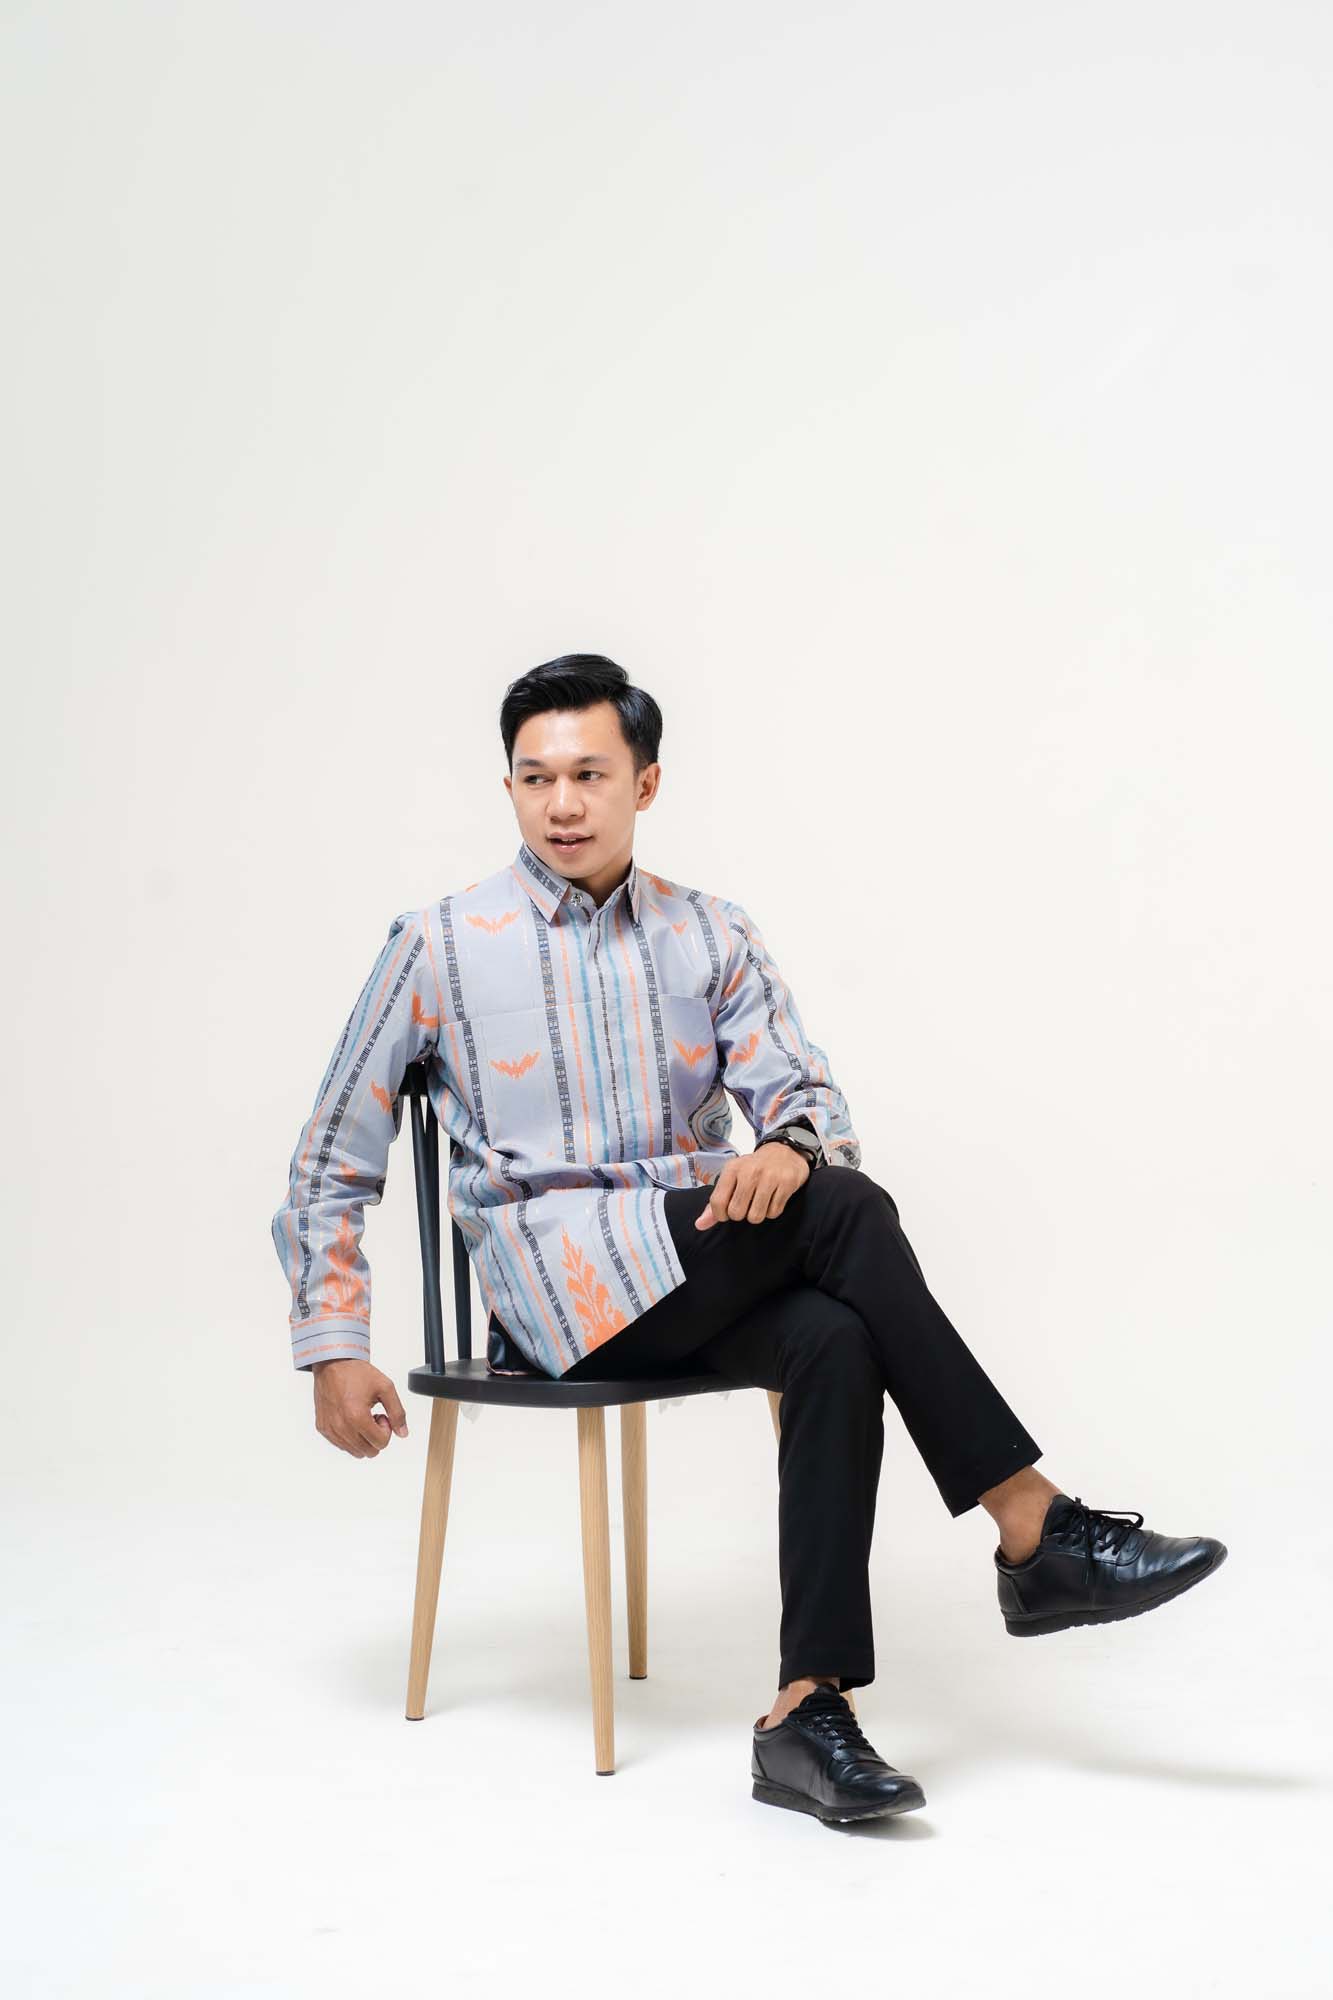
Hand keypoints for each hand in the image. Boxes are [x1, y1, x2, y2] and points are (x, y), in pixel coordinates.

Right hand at [311, 1358, 408, 1457]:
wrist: (333, 1363)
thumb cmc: (356, 1373)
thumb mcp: (385, 1387)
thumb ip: (397, 1412)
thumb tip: (402, 1433)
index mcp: (357, 1417)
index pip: (380, 1443)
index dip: (386, 1430)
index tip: (382, 1415)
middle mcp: (340, 1426)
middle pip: (369, 1451)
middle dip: (376, 1436)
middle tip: (373, 1417)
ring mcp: (330, 1429)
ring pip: (355, 1452)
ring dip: (363, 1438)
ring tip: (361, 1417)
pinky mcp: (322, 1428)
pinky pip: (341, 1445)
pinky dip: (350, 1437)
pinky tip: (351, 1419)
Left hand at [694, 1143, 809, 1230]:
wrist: (785, 1152)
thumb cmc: (753, 1168)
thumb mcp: (732, 1178)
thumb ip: (716, 1202)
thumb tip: (699, 1225)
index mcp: (732, 1169)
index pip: (718, 1202)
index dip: (720, 1215)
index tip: (727, 1212)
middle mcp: (750, 1172)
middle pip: (737, 1213)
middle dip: (741, 1215)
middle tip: (746, 1205)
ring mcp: (770, 1178)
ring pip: (756, 1216)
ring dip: (757, 1215)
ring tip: (759, 1202)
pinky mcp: (786, 1184)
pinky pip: (774, 1213)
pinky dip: (772, 1211)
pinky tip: (772, 1199)